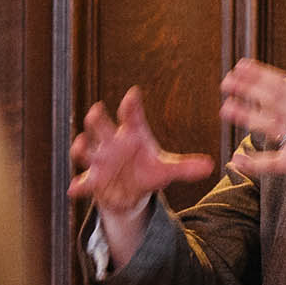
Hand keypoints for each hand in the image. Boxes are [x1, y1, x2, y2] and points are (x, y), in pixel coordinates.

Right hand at [70, 87, 214, 266]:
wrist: (129, 190)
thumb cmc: (147, 170)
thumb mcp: (167, 169)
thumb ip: (185, 168)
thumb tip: (211, 166)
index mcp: (132, 134)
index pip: (131, 115)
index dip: (132, 105)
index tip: (133, 94)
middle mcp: (112, 143)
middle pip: (102, 127)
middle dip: (98, 120)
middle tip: (96, 110)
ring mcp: (100, 160)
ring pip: (88, 150)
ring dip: (83, 147)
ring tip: (83, 144)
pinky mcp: (93, 180)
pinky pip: (84, 181)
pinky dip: (79, 185)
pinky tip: (74, 189)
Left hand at [220, 59, 285, 231]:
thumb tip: (278, 108)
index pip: (283, 85)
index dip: (260, 74)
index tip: (240, 65)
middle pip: (274, 97)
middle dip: (248, 87)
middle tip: (225, 81)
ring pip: (270, 123)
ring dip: (245, 114)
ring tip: (225, 109)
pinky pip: (273, 161)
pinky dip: (253, 162)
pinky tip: (237, 160)